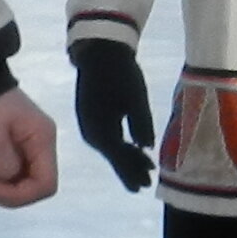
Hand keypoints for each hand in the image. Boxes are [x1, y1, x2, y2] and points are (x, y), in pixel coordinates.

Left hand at [0, 88, 58, 206]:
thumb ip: (6, 165)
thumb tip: (12, 178)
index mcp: (43, 139)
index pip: (46, 183)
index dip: (22, 196)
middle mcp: (44, 143)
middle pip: (39, 184)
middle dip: (13, 193)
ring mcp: (34, 143)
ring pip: (30, 179)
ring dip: (9, 188)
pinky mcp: (22, 143)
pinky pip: (21, 170)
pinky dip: (7, 178)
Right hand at [72, 41, 158, 192]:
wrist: (100, 52)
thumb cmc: (121, 73)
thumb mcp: (136, 97)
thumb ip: (141, 123)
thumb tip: (146, 148)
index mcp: (100, 128)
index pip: (119, 156)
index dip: (132, 171)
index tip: (146, 184)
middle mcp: (91, 131)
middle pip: (113, 156)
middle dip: (130, 169)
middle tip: (147, 183)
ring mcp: (90, 125)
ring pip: (110, 149)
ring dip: (126, 160)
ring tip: (144, 171)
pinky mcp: (92, 119)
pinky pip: (107, 139)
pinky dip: (120, 147)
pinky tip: (132, 150)